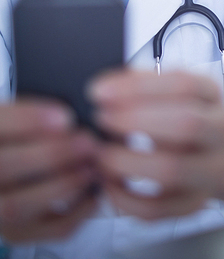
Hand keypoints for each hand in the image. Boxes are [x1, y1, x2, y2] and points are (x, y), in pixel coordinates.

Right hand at [0, 100, 98, 242]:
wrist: (12, 172)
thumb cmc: (21, 138)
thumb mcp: (20, 118)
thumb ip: (34, 115)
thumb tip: (66, 116)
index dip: (27, 120)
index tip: (64, 115)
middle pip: (4, 168)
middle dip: (51, 155)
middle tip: (87, 141)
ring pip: (17, 206)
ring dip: (61, 185)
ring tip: (91, 166)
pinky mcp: (16, 232)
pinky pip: (42, 231)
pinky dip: (73, 215)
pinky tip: (93, 194)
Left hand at [88, 69, 223, 219]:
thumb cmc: (190, 117)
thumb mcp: (176, 92)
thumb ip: (143, 85)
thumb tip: (105, 90)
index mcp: (211, 97)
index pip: (185, 85)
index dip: (140, 87)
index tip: (100, 91)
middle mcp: (218, 132)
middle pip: (187, 125)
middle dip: (136, 120)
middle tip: (102, 118)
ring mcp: (209, 171)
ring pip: (172, 170)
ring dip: (126, 161)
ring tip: (101, 153)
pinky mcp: (192, 203)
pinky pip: (157, 209)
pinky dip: (126, 199)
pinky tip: (109, 183)